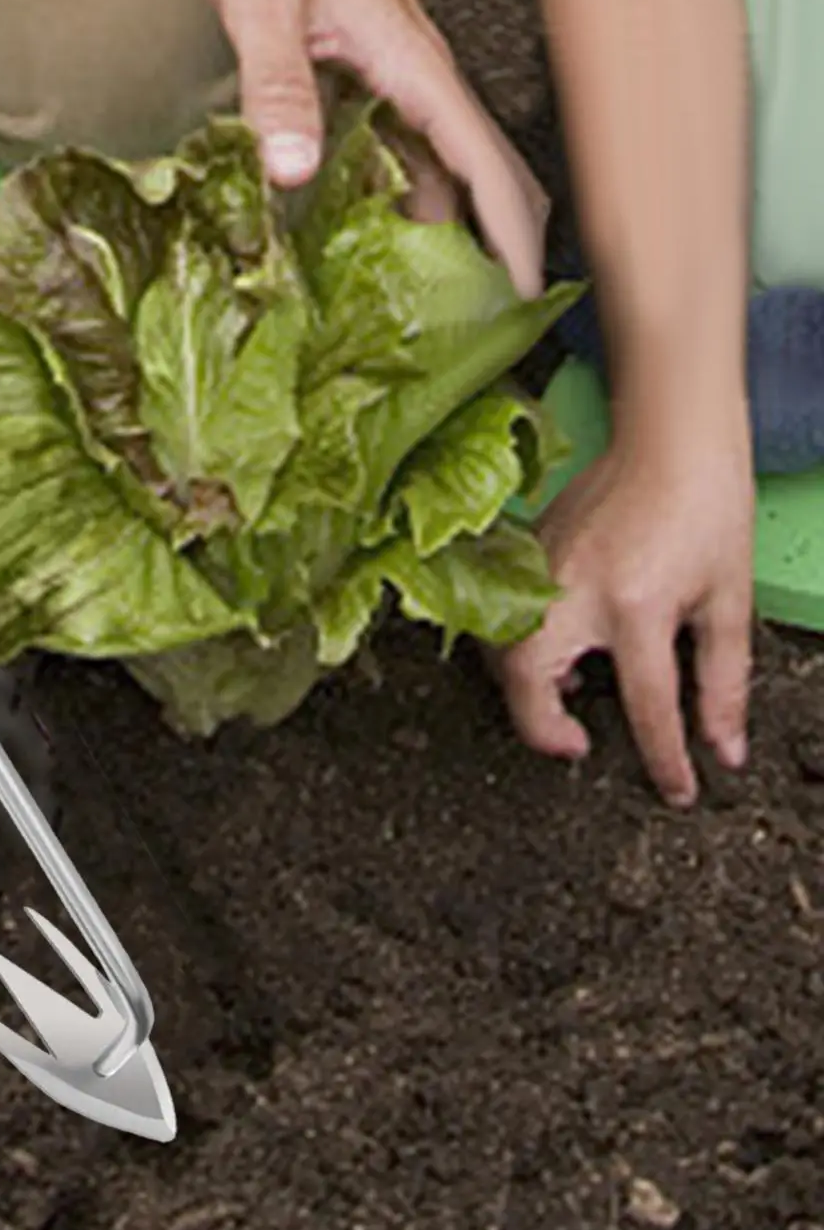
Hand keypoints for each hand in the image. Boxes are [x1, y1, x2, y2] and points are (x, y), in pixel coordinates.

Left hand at [206, 0, 549, 296]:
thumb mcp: (261, 7)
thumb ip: (277, 85)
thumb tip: (294, 170)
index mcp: (413, 68)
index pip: (481, 161)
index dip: (508, 231)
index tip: (522, 293)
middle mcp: (422, 87)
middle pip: (484, 180)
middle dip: (498, 252)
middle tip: (489, 333)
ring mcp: (404, 98)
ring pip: (447, 183)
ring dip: (450, 245)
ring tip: (438, 323)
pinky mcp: (379, 105)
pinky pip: (408, 172)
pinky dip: (408, 220)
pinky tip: (385, 266)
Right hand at [493, 437, 754, 805]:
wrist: (670, 441)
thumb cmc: (705, 508)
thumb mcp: (728, 600)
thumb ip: (724, 681)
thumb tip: (724, 744)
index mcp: (638, 605)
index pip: (647, 705)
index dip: (663, 759)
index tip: (675, 788)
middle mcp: (577, 591)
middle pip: (527, 681)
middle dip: (541, 729)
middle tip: (574, 746)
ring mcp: (541, 570)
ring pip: (502, 650)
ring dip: (522, 687)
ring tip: (560, 698)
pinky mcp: (526, 554)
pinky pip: (501, 614)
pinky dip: (516, 645)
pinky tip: (551, 650)